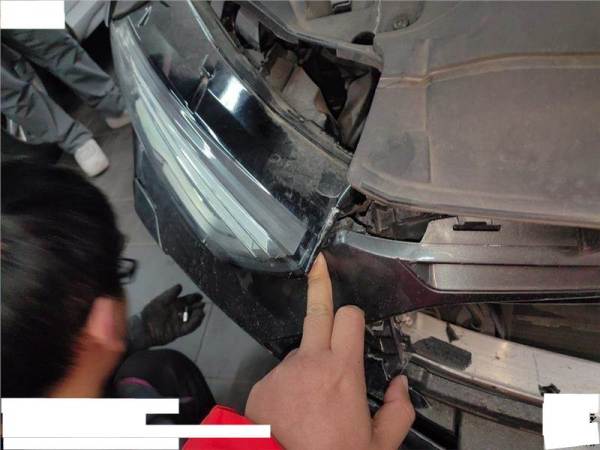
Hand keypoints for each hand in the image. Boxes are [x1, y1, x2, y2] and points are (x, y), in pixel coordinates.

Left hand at [127, 285, 205, 351]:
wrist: (143, 328)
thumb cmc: (150, 312)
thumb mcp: (160, 301)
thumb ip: (170, 294)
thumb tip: (180, 286)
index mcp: (174, 305)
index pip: (187, 300)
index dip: (194, 298)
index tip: (200, 296)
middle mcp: (178, 313)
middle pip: (191, 309)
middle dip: (197, 306)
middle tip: (202, 304)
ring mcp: (178, 322)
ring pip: (191, 318)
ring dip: (198, 315)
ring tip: (201, 312)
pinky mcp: (178, 331)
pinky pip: (189, 327)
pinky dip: (195, 323)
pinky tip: (198, 319)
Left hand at [245, 254, 413, 449]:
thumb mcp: (377, 445)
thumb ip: (398, 412)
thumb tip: (401, 388)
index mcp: (342, 371)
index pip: (349, 317)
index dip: (355, 315)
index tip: (354, 314)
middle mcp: (309, 362)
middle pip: (317, 311)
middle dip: (320, 286)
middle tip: (320, 266)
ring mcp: (282, 372)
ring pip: (301, 353)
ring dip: (311, 364)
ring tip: (316, 402)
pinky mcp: (262, 385)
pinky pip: (281, 376)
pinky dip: (291, 388)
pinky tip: (295, 413)